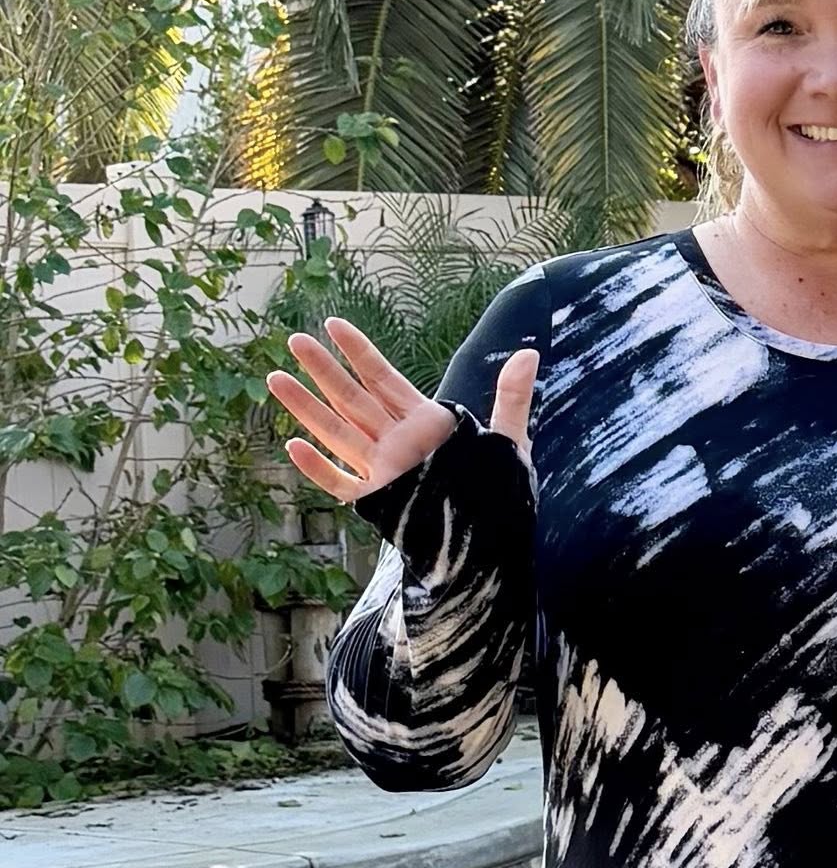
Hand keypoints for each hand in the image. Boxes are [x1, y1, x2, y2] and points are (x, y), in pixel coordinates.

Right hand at [265, 317, 539, 503]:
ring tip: (275, 379)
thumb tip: (531, 351)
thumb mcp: (509, 441)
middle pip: (352, 398)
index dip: (359, 352)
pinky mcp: (378, 502)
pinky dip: (318, 468)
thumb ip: (512, 397)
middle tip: (293, 340)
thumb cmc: (500, 493)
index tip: (333, 324)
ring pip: (337, 433)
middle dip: (323, 370)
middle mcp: (397, 442)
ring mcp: (384, 471)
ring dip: (307, 408)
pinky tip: (294, 446)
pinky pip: (341, 483)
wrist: (495, 544)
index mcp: (424, 423)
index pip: (384, 378)